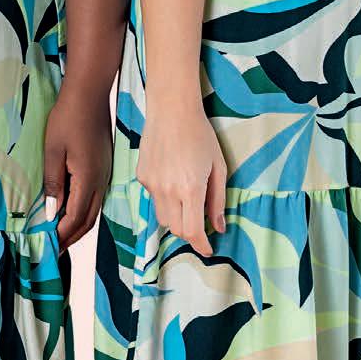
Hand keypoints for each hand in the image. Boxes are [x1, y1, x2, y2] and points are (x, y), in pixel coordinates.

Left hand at [42, 80, 112, 248]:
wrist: (89, 95)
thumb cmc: (68, 119)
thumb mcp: (53, 151)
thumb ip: (54, 182)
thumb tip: (53, 211)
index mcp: (88, 179)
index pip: (75, 217)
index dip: (62, 235)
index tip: (49, 247)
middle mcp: (101, 181)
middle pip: (88, 220)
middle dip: (72, 237)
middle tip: (55, 249)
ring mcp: (105, 175)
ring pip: (94, 210)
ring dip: (78, 226)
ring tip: (62, 236)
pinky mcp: (104, 168)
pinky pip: (95, 198)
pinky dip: (83, 211)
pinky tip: (71, 212)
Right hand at [136, 100, 226, 258]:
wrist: (172, 110)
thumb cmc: (200, 135)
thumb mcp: (218, 167)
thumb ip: (217, 200)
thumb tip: (218, 226)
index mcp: (190, 188)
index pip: (192, 230)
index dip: (201, 244)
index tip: (208, 249)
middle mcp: (168, 189)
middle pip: (176, 228)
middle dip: (190, 233)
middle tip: (201, 225)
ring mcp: (151, 184)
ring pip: (162, 217)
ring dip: (176, 218)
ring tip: (187, 201)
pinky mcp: (142, 177)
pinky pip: (154, 198)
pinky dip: (166, 199)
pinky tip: (173, 179)